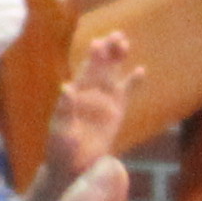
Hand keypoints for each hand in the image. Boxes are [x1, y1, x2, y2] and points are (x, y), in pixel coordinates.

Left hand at [41, 30, 140, 190]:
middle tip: (117, 34)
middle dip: (108, 50)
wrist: (72, 167)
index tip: (98, 44)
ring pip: (113, 75)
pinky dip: (133, 83)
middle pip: (101, 67)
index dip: (92, 57)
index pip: (85, 70)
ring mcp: (104, 102)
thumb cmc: (61, 147)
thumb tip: (66, 88)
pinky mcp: (116, 114)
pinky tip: (141, 70)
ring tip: (125, 43)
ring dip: (118, 60)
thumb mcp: (61, 128)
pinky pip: (126, 94)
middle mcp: (90, 94)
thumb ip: (65, 109)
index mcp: (75, 94)